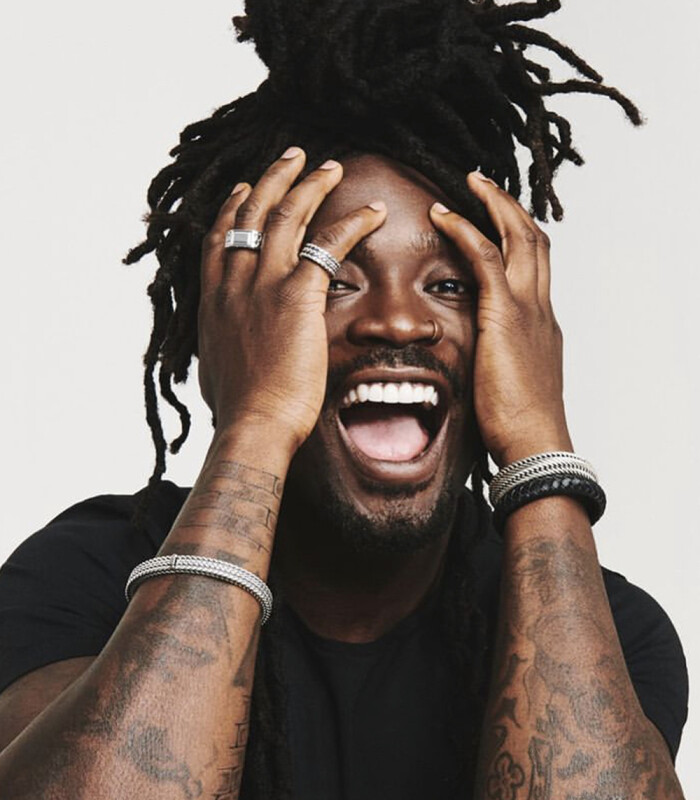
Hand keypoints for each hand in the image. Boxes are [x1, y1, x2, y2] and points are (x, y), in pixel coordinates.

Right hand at [198, 147, 386, 451]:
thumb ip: (225, 344)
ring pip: (287, 215)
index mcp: (213, 298)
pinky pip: (329, 243)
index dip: (236, 207)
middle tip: (294, 157)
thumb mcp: (217, 368)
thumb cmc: (240, 409)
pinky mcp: (296, 294)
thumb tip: (228, 347)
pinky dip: (353, 221)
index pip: (221, 236)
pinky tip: (374, 211)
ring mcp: (262, 283)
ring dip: (311, 184)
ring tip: (330, 166)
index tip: (247, 188)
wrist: (252, 425)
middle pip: (252, 212)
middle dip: (273, 178)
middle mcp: (233, 280)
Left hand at [430, 172, 572, 467]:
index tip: (499, 218)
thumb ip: (501, 358)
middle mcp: (540, 307)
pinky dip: (464, 230)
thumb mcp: (512, 381)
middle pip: (534, 239)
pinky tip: (441, 215)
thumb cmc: (518, 424)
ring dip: (493, 203)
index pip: (535, 265)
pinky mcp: (505, 315)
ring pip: (517, 236)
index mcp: (541, 322)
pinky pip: (483, 257)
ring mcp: (527, 308)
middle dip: (510, 206)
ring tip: (470, 182)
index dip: (518, 235)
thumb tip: (481, 358)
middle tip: (483, 184)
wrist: (533, 442)